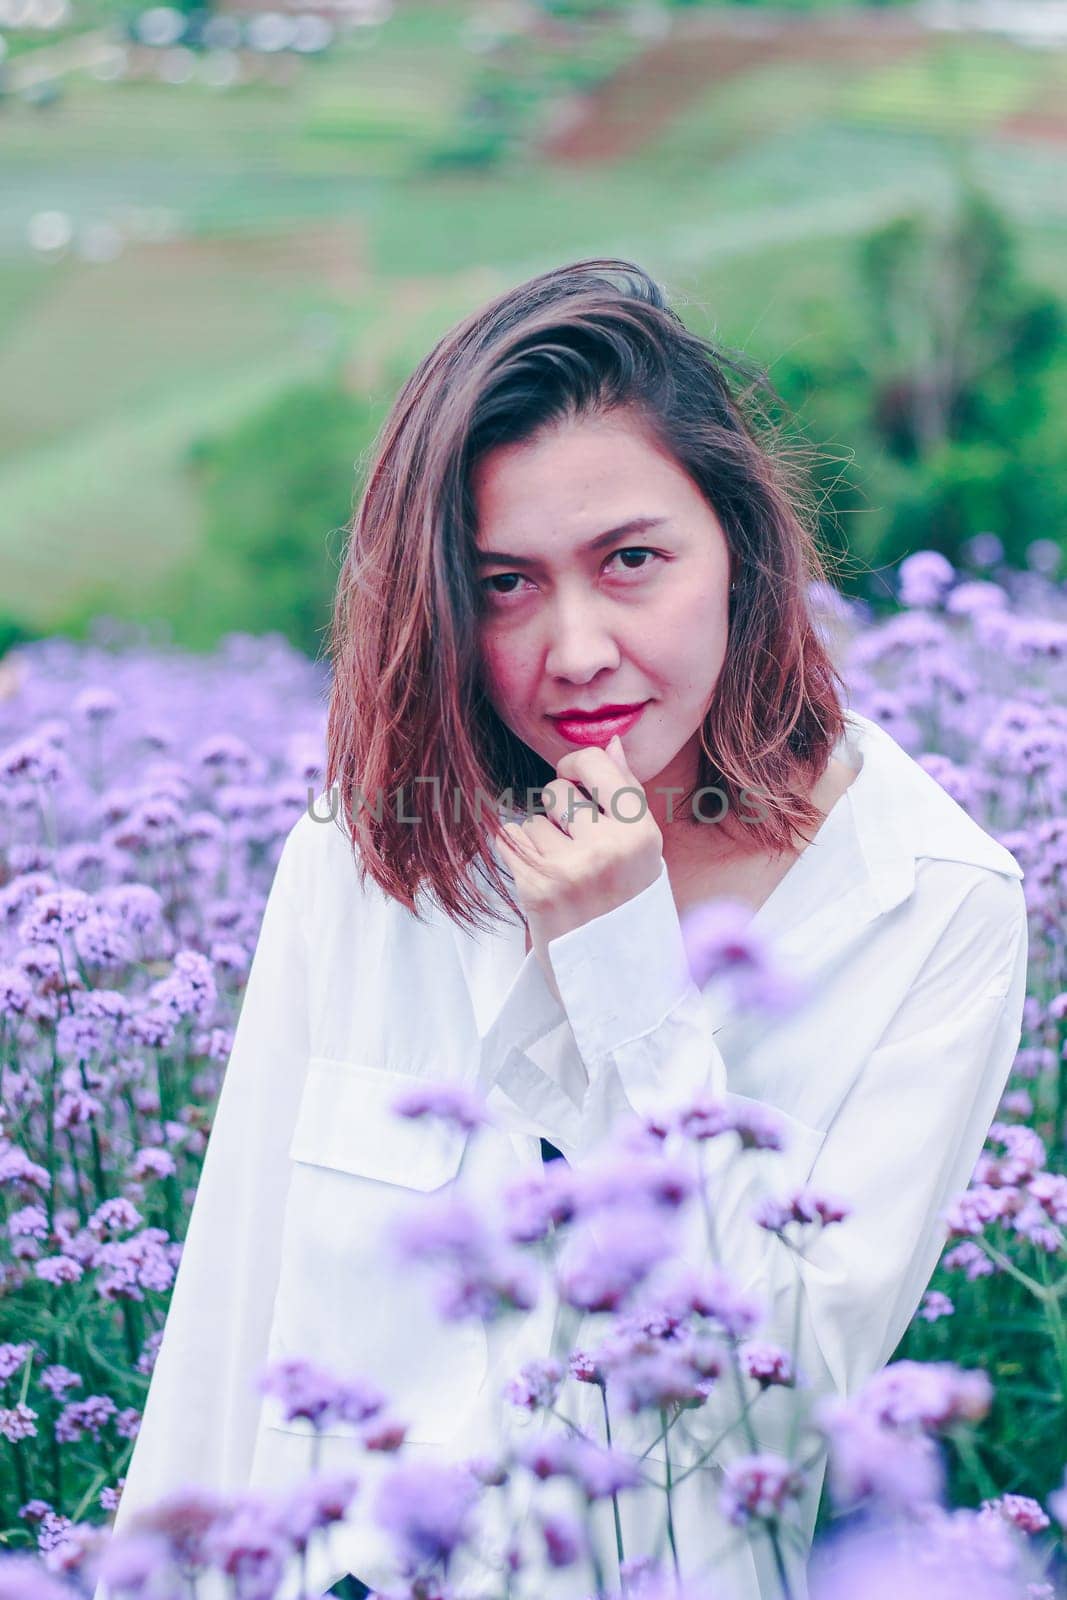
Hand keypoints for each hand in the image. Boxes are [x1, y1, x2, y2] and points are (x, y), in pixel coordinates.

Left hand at [497, 733, 663, 1005]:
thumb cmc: (629, 910)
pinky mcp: (537, 890)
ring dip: (536, 844)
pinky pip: (508, 844)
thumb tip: (609, 741)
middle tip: (575, 850)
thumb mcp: (642, 852)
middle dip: (557, 813)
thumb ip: (625, 794)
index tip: (573, 779)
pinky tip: (540, 885)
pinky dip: (516, 860)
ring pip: (530, 822)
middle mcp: (608, 847)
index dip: (576, 766)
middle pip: (556, 792)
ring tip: (563, 877)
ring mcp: (570, 869)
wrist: (617, 984)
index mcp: (642, 833)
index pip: (597, 764)